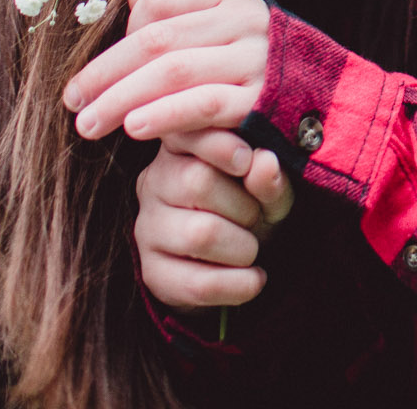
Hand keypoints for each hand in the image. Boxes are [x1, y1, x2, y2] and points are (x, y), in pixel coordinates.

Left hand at [62, 0, 268, 140]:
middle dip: (105, 72)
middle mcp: (245, 22)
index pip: (161, 2)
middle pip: (157, 40)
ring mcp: (255, 60)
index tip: (98, 70)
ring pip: (172, 72)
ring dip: (121, 99)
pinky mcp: (261, 101)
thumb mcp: (224, 31)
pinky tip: (133, 128)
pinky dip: (163, 115)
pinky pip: (201, 105)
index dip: (122, 33)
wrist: (328, 110)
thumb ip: (181, 12)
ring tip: (88, 124)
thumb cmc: (260, 72)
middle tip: (72, 101)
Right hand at [133, 132, 293, 309]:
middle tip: (256, 216)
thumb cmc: (251, 208)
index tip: (247, 159)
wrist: (236, 262)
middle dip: (243, 205)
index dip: (220, 145)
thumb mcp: (268, 189)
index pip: (186, 132)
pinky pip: (198, 283)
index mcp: (180, 147)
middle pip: (196, 181)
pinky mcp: (151, 273)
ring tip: (252, 248)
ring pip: (199, 233)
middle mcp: (153, 182)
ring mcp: (147, 228)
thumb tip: (264, 161)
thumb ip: (269, 176)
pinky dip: (238, 285)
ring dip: (243, 246)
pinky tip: (253, 279)